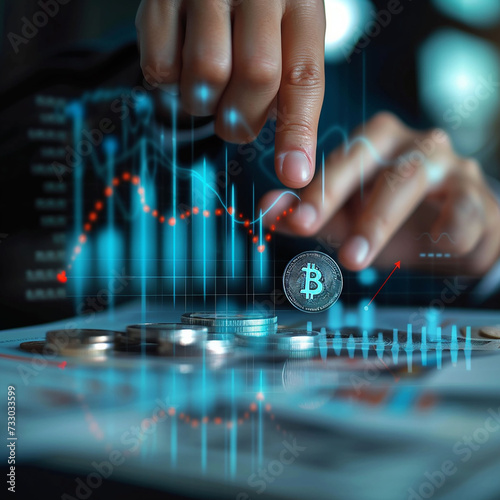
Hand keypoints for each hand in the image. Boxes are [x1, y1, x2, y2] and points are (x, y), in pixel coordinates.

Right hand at [135, 0, 325, 187]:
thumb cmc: (255, 4)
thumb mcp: (288, 28)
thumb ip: (290, 81)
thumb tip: (291, 163)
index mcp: (299, 2)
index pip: (304, 76)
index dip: (297, 132)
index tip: (294, 174)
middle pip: (255, 78)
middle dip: (243, 119)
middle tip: (235, 120)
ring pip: (206, 76)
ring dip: (205, 104)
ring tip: (209, 88)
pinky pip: (160, 66)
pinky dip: (170, 84)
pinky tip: (181, 67)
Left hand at [259, 112, 499, 274]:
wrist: (451, 231)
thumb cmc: (390, 219)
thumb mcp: (345, 218)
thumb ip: (307, 212)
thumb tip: (265, 209)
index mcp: (374, 142)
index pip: (341, 159)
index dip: (318, 191)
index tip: (297, 222)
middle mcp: (410, 143)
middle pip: (376, 160)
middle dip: (346, 202)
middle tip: (329, 245)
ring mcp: (448, 164)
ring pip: (413, 178)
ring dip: (381, 221)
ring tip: (357, 260)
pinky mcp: (477, 193)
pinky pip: (466, 206)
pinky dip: (451, 228)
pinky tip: (438, 246)